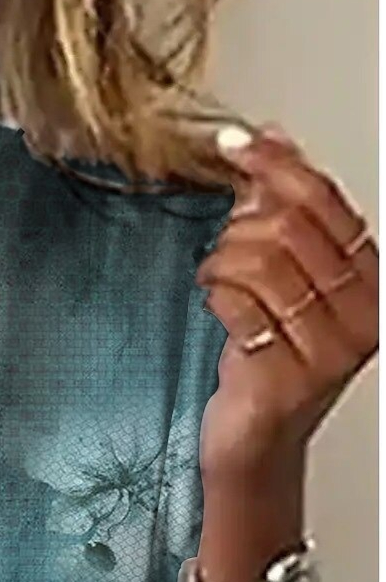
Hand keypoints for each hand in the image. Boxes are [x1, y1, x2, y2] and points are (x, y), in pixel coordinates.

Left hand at [195, 123, 377, 489]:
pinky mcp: (286, 375)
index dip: (276, 165)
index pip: (326, 201)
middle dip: (238, 228)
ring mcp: (328, 348)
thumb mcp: (280, 280)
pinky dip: (214, 294)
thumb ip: (279, 211)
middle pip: (289, 227)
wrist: (254, 442)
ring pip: (260, 261)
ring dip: (220, 262)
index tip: (236, 144)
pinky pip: (236, 303)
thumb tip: (272, 139)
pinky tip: (214, 304)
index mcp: (368, 280)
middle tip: (223, 250)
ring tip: (216, 280)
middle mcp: (360, 313)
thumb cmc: (267, 362)